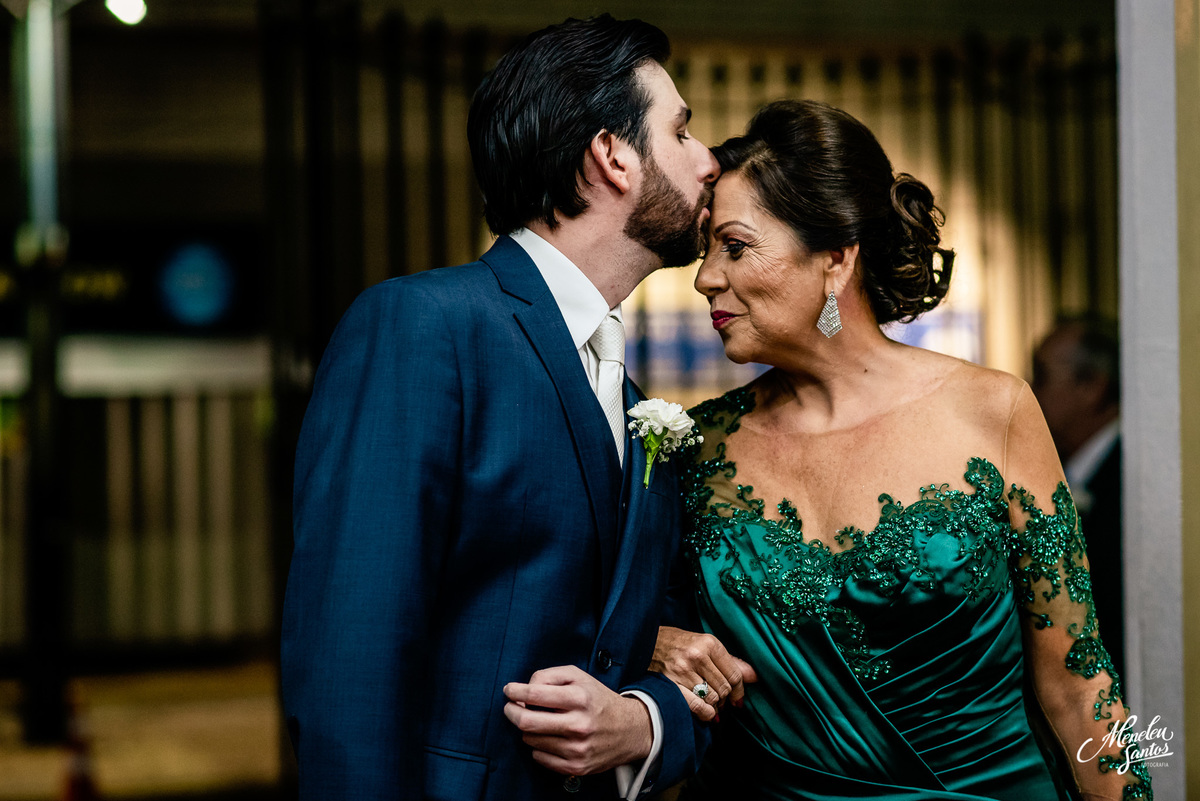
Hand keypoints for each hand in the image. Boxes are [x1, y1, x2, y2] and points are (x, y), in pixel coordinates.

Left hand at [503, 665, 651, 775]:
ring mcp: (577, 748)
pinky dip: (538, 746)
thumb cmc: (598, 699)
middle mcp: (579, 724)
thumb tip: (523, 691)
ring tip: (540, 722)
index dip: (514, 691)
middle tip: (511, 707)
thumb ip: (549, 676)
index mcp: (580, 698)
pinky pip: (539, 757)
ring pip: (530, 740)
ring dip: (528, 730)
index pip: (535, 694)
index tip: (509, 690)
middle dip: (511, 712)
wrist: (630, 730)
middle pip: (526, 722)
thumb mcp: (579, 677)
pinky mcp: (576, 767)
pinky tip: (549, 737)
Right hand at [650, 626, 757, 721]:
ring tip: (710, 703)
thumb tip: (754, 676)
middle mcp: (697, 656)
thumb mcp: (703, 644)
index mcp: (708, 643)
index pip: (734, 674)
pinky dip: (705, 713)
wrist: (644, 642)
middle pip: (724, 688)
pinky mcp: (671, 684)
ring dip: (714, 706)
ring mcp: (682, 671)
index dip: (739, 690)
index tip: (737, 698)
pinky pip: (697, 706)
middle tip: (720, 700)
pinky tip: (705, 713)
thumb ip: (729, 661)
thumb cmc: (676, 643)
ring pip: (712, 698)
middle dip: (725, 698)